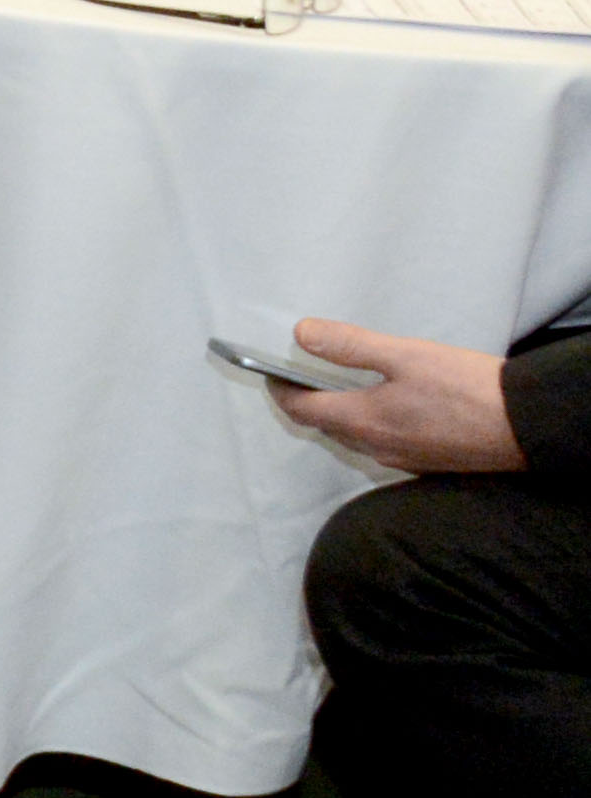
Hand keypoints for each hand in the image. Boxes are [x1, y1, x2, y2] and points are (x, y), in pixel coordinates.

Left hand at [272, 320, 528, 472]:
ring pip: (353, 438)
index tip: (271, 372)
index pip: (301, 409)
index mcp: (363, 421)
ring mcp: (401, 460)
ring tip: (337, 387)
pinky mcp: (425, 463)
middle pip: (324, 426)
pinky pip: (382, 445)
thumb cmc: (469, 389)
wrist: (526, 427)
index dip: (281, 390)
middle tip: (299, 377)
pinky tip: (384, 406)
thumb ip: (351, 346)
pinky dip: (369, 425)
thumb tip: (301, 334)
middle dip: (306, 402)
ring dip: (338, 415)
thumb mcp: (407, 355)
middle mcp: (375, 448)